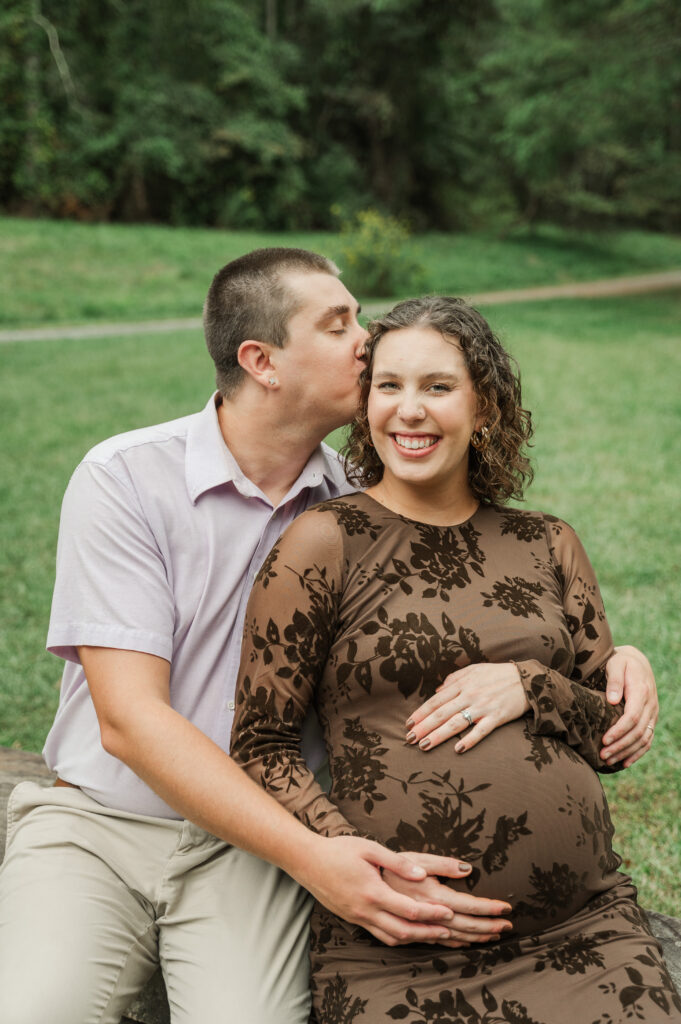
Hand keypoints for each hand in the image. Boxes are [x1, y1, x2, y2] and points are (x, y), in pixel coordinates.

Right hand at [298, 835, 506, 946]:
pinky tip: (406, 933)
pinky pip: (378, 934)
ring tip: (434, 936)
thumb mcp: (370, 849)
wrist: (307, 861)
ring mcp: (357, 917)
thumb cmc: (340, 850)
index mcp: (373, 892)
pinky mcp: (352, 918)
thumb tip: (423, 873)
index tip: (451, 914)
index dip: (432, 914)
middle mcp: (366, 910)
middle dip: (429, 933)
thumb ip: (398, 863)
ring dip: (414, 939)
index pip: (410, 910)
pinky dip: (396, 937)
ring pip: (390, 937)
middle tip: (450, 932)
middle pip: (404, 931)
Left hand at [406, 663, 529, 752]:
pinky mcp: (497, 717)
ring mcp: (483, 707)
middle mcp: (470, 695)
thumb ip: (454, 679)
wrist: (527, 679)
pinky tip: (458, 749)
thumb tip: (437, 691)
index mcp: (462, 684)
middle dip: (424, 727)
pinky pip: (481, 731)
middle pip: (442, 713)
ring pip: (456, 723)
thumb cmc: (497, 674)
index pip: (436, 701)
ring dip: (439, 735)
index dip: (421, 713)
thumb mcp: (473, 670)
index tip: (408, 724)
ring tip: (424, 746)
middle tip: (409, 739)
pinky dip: (469, 740)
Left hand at [601, 645, 658, 765]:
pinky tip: (624, 762)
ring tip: (608, 762)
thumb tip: (612, 701)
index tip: (604, 740)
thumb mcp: (616, 664)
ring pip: (643, 739)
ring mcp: (653, 714)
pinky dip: (637, 753)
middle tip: (602, 756)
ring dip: (626, 752)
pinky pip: (647, 740)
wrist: (637, 662)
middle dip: (620, 746)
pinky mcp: (650, 720)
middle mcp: (651, 705)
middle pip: (638, 732)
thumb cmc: (621, 662)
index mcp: (642, 692)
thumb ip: (614, 680)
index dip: (619, 731)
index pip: (632, 717)